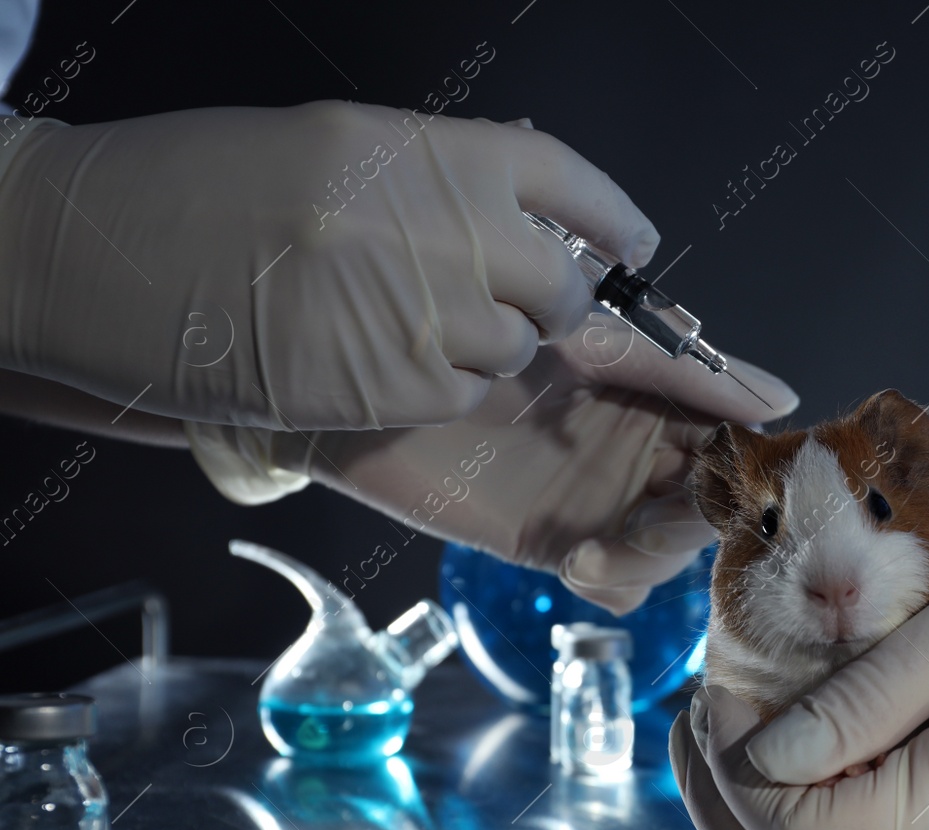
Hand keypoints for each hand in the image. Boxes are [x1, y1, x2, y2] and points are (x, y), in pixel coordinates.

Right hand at [0, 101, 657, 428]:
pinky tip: (374, 362)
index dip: (613, 219)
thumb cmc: (208, 187)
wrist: (106, 254)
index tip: (633, 245)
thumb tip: (524, 209)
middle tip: (514, 302)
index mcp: (434, 153)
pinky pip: (460, 395)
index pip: (568, 183)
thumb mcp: (340, 147)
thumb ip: (442, 178)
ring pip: (512, 349)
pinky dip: (437, 388)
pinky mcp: (392, 391)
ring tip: (404, 325)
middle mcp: (448, 233)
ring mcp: (424, 317)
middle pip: (560, 285)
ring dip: (483, 346)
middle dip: (551, 301)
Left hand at [301, 316, 795, 612]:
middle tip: (650, 520)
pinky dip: (614, 582)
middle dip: (692, 523)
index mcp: (657, 398)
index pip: (734, 440)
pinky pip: (623, 587)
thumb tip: (782, 396)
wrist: (378, 393)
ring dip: (646, 558)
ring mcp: (604, 502)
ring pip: (672, 554)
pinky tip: (576, 560)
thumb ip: (682, 375)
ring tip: (594, 548)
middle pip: (711, 506)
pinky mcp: (562, 545)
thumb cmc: (479, 344)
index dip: (745, 469)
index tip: (736, 486)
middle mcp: (640, 453)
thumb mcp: (592, 346)